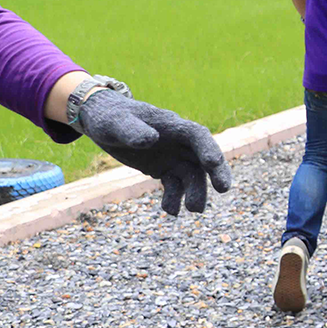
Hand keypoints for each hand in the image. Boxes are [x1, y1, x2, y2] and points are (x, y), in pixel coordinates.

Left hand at [73, 90, 233, 214]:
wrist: (102, 121)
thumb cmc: (109, 117)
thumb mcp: (115, 123)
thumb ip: (132, 131)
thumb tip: (150, 140)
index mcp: (172, 125)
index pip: (197, 135)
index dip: (208, 148)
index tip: (213, 163)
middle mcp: (179, 141)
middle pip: (204, 156)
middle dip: (216, 172)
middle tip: (224, 188)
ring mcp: (173, 156)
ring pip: (192, 175)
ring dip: (195, 192)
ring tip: (193, 210)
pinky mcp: (164, 168)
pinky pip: (175, 184)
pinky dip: (175, 197)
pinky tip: (170, 210)